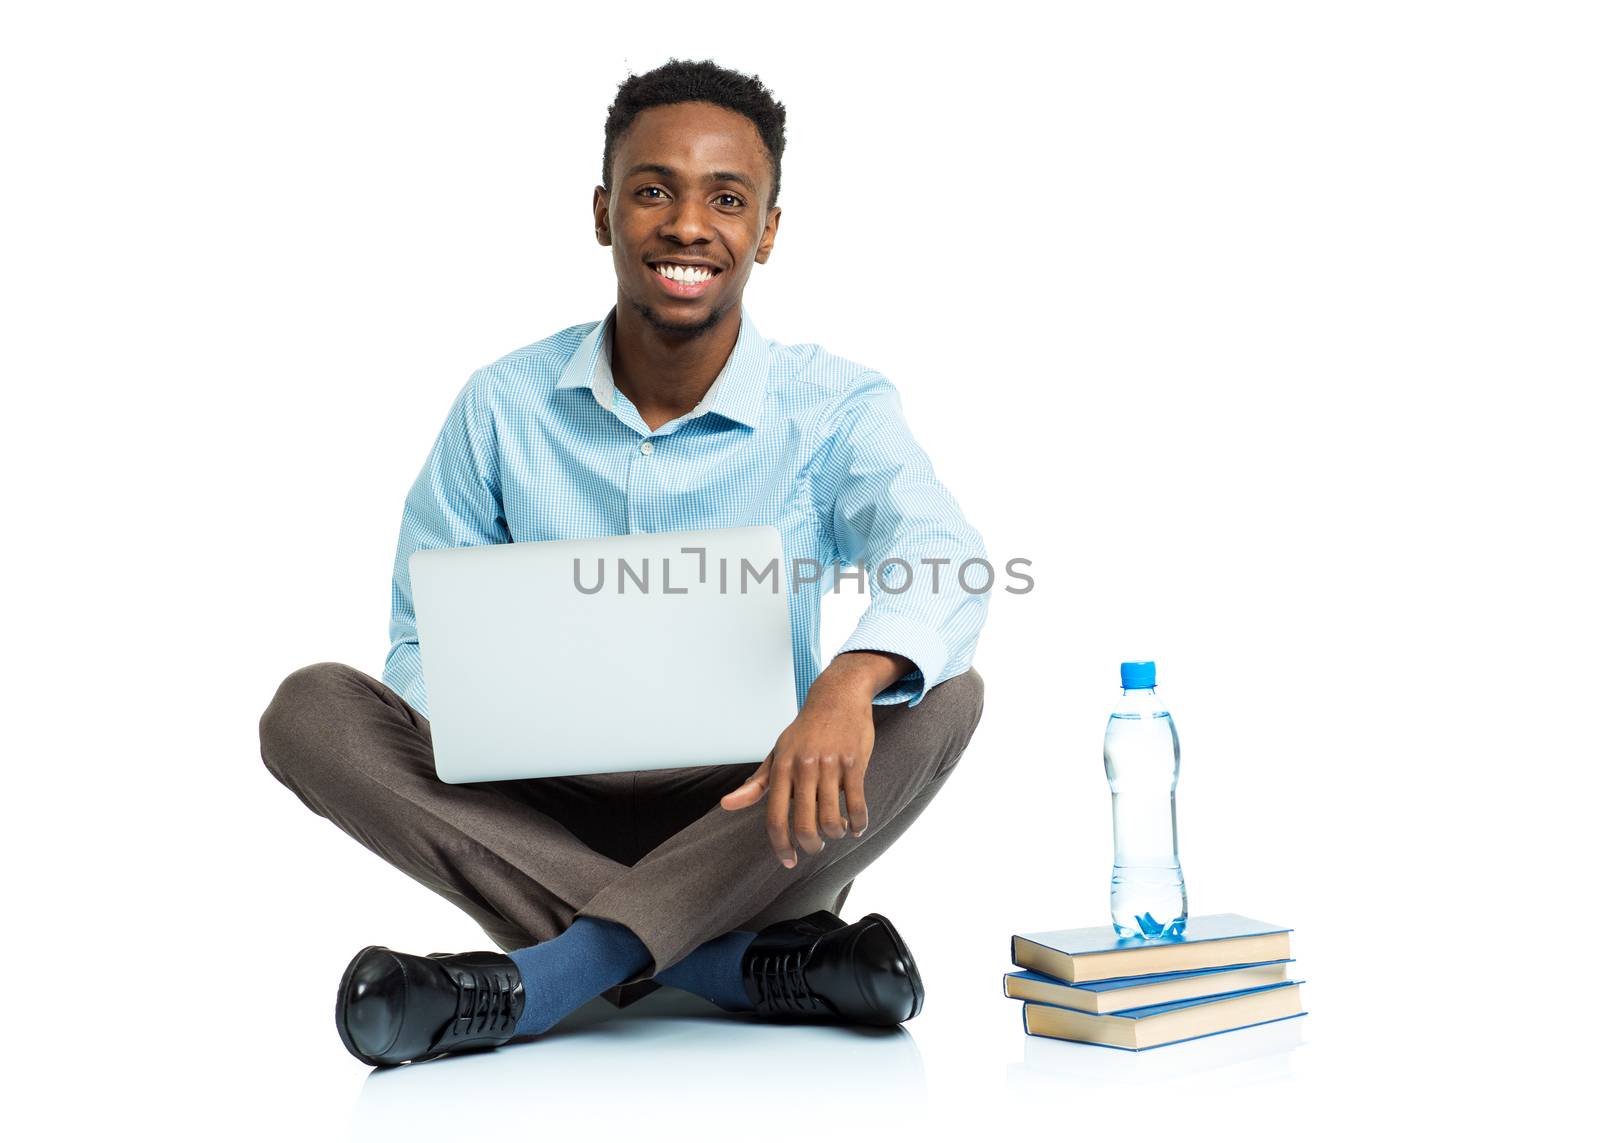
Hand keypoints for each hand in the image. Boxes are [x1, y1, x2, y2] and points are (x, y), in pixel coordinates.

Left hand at [720, 651, 911, 866]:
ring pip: (832, 818)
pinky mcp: (854, 762)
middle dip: (810, 845)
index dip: (781, 845)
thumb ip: (756, 783)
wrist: (836, 697)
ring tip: (837, 832)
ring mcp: (830, 764)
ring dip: (835, 833)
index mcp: (781, 767)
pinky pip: (857, 803)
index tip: (788, 861)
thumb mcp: (777, 753)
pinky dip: (859, 822)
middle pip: (804, 824)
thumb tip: (727, 805)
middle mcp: (803, 767)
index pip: (774, 817)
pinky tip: (857, 827)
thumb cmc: (804, 731)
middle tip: (815, 847)